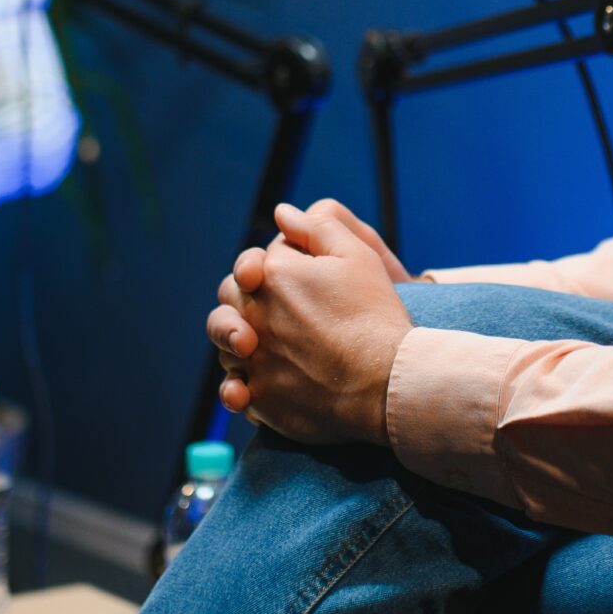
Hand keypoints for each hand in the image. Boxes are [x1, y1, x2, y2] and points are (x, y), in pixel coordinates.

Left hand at [206, 200, 413, 445]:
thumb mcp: (356, 255)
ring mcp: (253, 360)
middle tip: (273, 312)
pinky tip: (255, 388)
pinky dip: (242, 389)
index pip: (254, 263)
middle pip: (229, 299)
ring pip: (225, 347)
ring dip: (236, 344)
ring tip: (260, 348)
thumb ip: (316, 227)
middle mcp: (253, 316)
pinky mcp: (260, 400)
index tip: (293, 279)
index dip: (271, 267)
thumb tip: (282, 213)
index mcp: (272, 274)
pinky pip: (238, 391)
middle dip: (243, 299)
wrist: (387, 381)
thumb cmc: (374, 315)